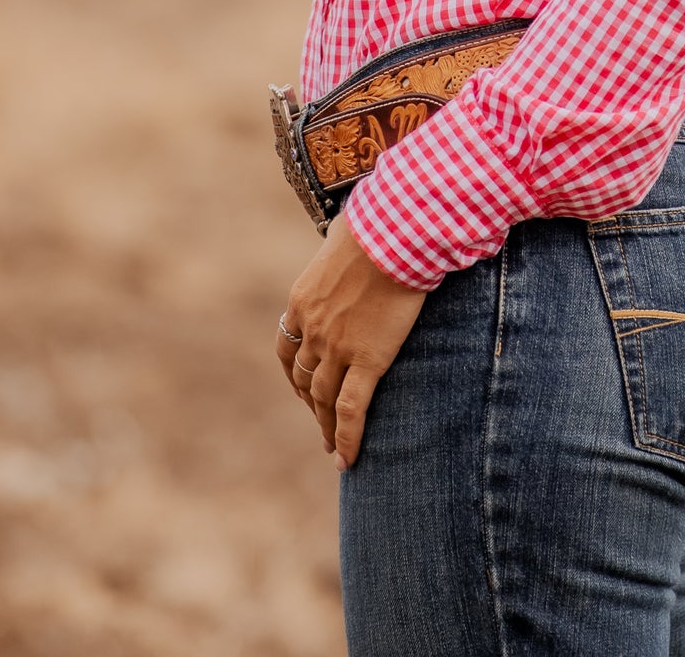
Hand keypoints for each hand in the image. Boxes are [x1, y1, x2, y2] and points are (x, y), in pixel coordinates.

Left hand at [275, 211, 426, 470]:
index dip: (295, 374)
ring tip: (334, 447)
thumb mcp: (342, 237)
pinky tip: (348, 460)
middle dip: (312, 404)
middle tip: (321, 423)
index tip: (304, 389)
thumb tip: (348, 238)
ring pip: (325, 400)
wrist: (395, 235)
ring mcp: (337, 348)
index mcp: (302, 301)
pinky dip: (347, 437)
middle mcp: (313, 329)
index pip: (289, 349)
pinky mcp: (367, 360)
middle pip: (305, 379)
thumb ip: (339, 252)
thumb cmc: (375, 225)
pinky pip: (353, 409)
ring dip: (327, 426)